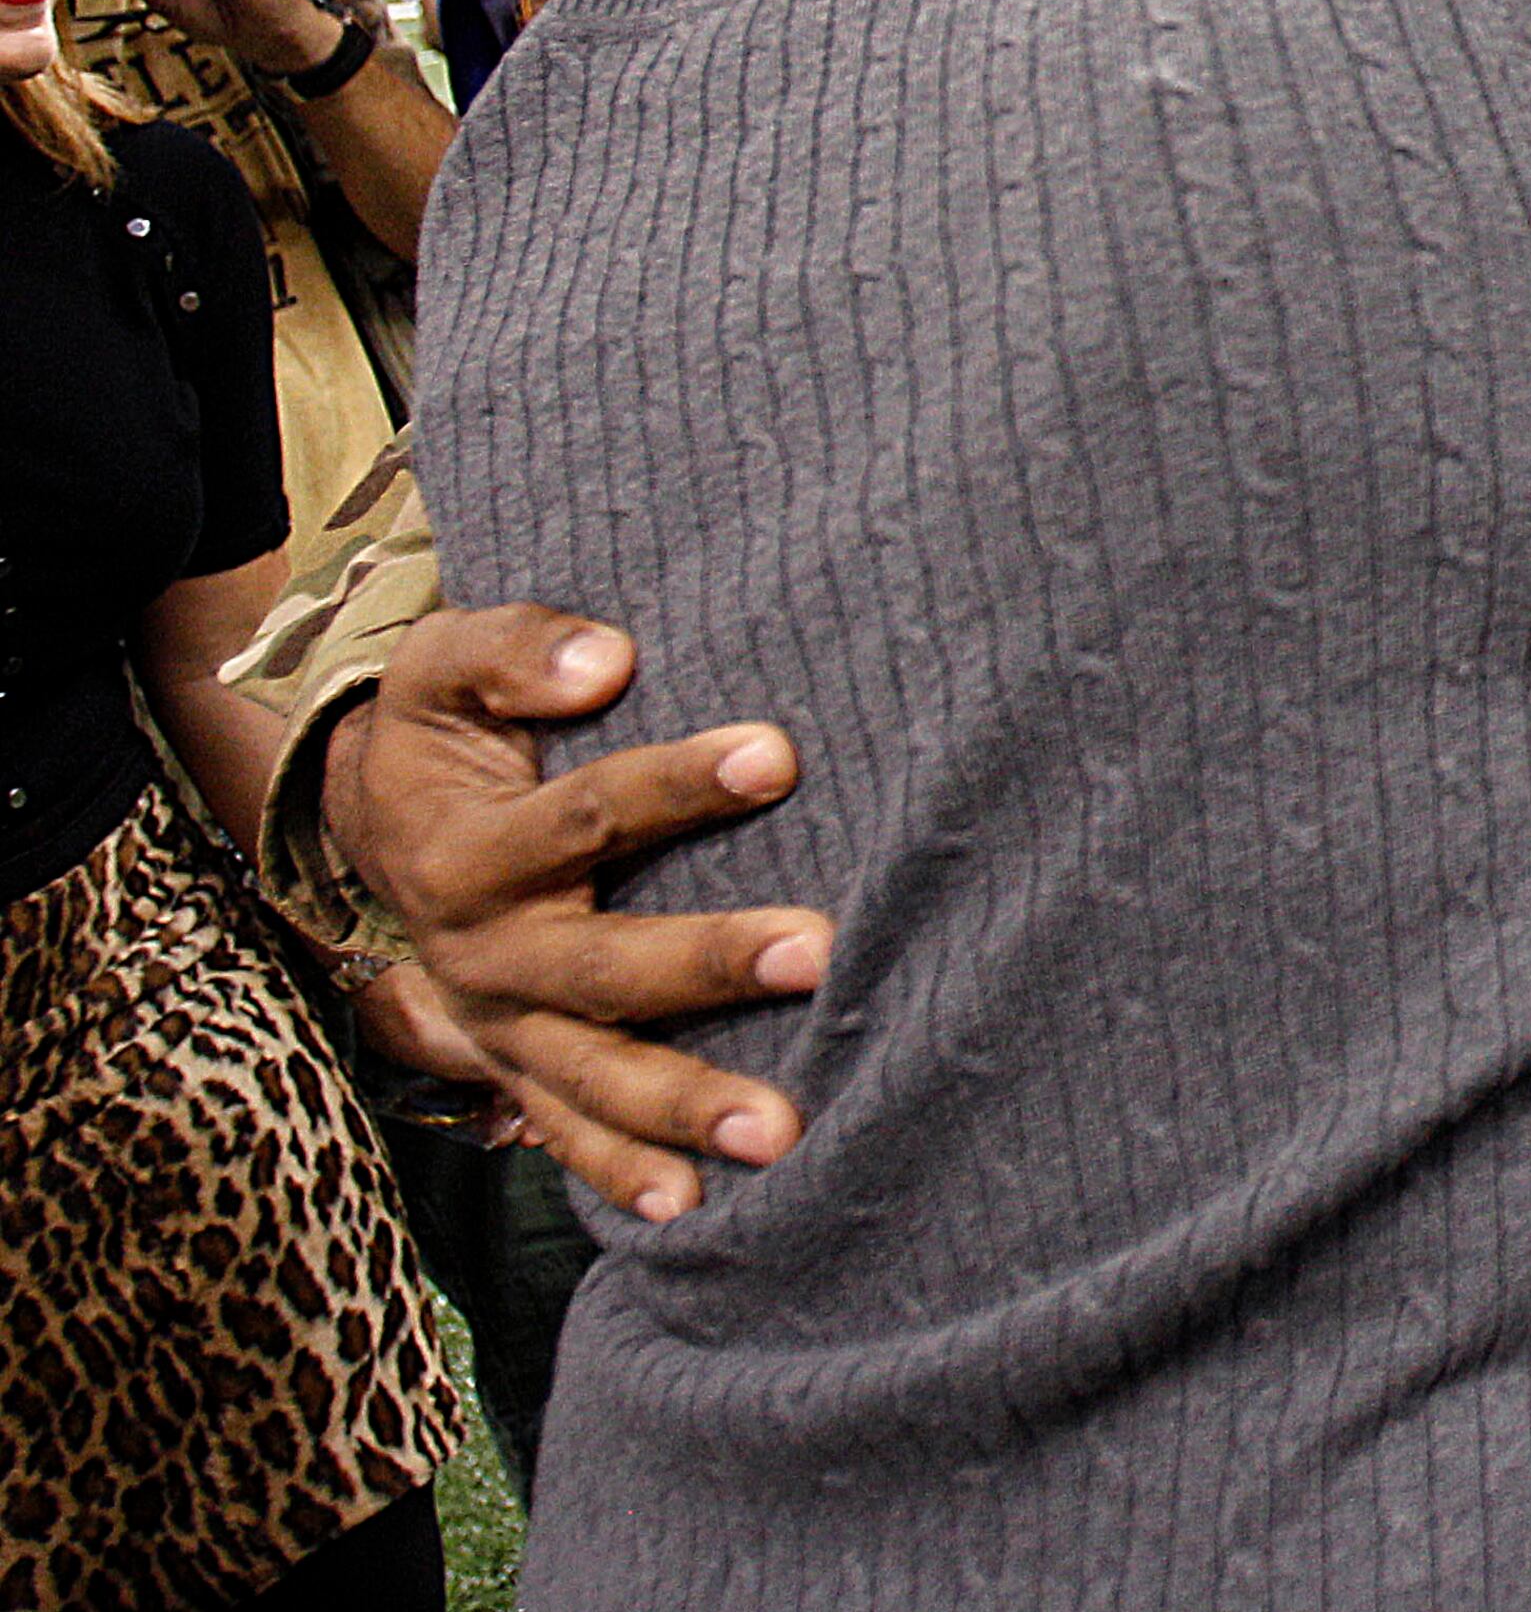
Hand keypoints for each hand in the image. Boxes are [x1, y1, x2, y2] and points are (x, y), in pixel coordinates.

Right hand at [328, 604, 830, 1219]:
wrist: (381, 825)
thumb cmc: (443, 733)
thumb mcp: (444, 668)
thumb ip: (515, 651)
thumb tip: (605, 659)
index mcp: (470, 853)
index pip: (586, 816)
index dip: (679, 783)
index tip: (777, 754)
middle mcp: (484, 955)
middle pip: (605, 965)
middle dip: (712, 960)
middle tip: (820, 948)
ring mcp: (501, 1028)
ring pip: (597, 1076)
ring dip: (688, 1104)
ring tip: (784, 1128)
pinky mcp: (519, 1069)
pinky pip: (569, 1132)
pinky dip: (621, 1174)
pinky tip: (692, 1208)